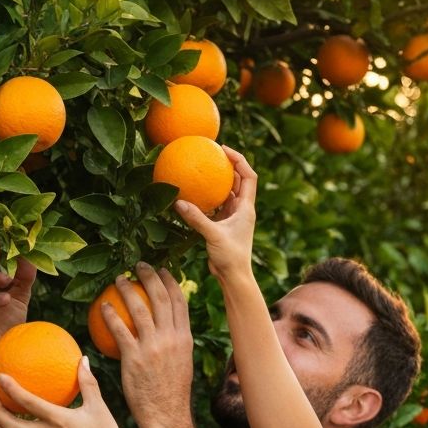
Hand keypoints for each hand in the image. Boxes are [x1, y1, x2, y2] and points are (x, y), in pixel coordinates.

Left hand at [104, 264, 193, 427]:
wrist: (165, 415)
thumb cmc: (170, 392)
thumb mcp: (181, 363)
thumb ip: (174, 343)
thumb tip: (164, 328)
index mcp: (185, 338)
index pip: (179, 301)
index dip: (170, 281)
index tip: (162, 270)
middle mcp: (171, 338)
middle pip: (160, 297)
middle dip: (149, 276)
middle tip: (139, 265)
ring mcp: (153, 347)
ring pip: (139, 308)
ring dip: (126, 289)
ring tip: (117, 280)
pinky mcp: (134, 358)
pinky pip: (119, 330)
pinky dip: (110, 315)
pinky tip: (102, 307)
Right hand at [174, 145, 255, 281]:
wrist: (233, 276)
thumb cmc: (230, 257)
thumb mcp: (213, 235)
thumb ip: (197, 219)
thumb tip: (178, 203)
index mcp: (247, 208)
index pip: (248, 176)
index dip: (239, 160)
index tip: (224, 150)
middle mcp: (242, 210)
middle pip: (239, 180)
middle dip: (229, 166)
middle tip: (212, 154)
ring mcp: (233, 217)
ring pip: (227, 193)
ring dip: (218, 182)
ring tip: (203, 170)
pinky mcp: (224, 225)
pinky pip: (216, 206)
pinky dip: (208, 199)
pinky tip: (194, 195)